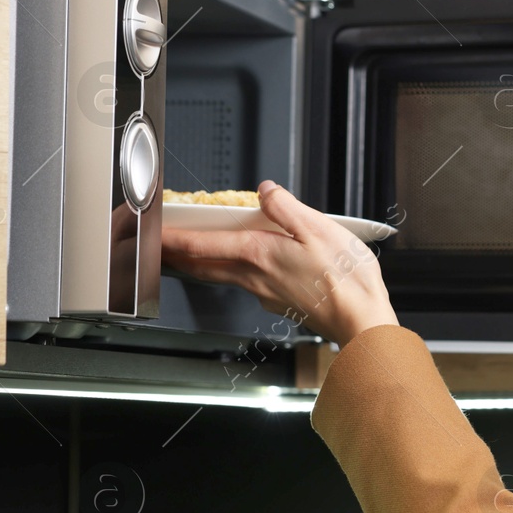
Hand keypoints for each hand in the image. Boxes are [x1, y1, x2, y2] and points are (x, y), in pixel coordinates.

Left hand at [161, 180, 399, 346]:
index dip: (171, 238)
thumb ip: (286, 208)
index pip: (201, 245)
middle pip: (203, 266)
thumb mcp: (320, 229)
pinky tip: (246, 266)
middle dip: (176, 256)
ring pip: (222, 276)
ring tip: (189, 255)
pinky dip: (235, 272)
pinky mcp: (281, 302)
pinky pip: (248, 284)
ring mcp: (266, 294)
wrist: (362, 321)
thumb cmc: (346, 280)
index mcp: (259, 254)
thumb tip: (266, 191)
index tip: (151, 232)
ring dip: (201, 265)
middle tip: (157, 247)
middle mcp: (255, 277)